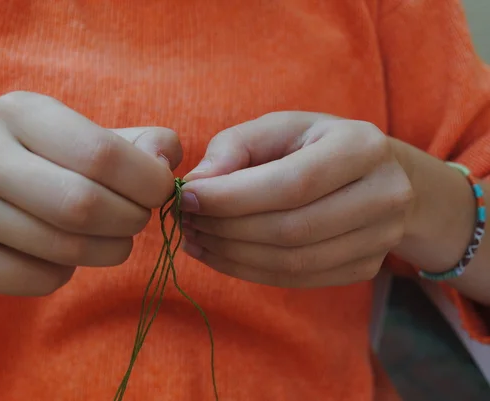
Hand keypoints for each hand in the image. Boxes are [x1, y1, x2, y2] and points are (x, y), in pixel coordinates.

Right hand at [0, 91, 181, 294]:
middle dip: (130, 220)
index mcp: (18, 112)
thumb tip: (166, 161)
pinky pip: (41, 279)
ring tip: (106, 238)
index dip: (148, 182)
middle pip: (84, 206)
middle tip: (135, 220)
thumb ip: (136, 144)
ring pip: (66, 248)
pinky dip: (67, 273)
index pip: (103, 154)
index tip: (159, 192)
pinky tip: (56, 254)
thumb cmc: (35, 167)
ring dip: (107, 250)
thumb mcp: (80, 138)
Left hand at [179, 112, 412, 287]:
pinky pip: (298, 279)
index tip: (188, 197)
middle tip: (186, 222)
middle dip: (227, 229)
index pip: (291, 183)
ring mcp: (381, 238)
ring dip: (232, 255)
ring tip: (196, 238)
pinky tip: (217, 255)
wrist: (376, 175)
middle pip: (291, 229)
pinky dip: (248, 271)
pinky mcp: (367, 267)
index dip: (233, 197)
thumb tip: (198, 184)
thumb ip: (235, 146)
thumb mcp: (279, 128)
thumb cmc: (315, 145)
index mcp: (361, 147)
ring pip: (293, 262)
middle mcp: (384, 195)